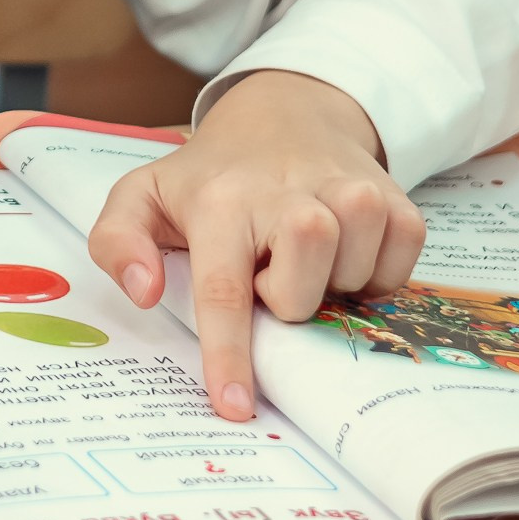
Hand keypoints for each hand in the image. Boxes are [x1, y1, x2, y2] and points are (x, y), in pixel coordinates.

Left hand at [0, 72, 423, 423]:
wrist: (286, 113)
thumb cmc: (212, 175)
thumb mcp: (145, 195)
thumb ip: (118, 242)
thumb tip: (145, 291)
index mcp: (221, 202)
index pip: (224, 290)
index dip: (229, 353)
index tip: (234, 406)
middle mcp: (288, 191)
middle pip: (300, 289)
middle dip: (286, 300)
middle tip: (270, 273)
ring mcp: (350, 188)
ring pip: (355, 274)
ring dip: (331, 284)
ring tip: (304, 256)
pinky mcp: (396, 196)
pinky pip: (400, 266)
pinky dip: (376, 272)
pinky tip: (346, 250)